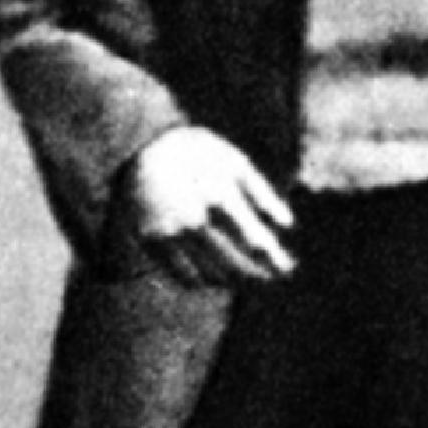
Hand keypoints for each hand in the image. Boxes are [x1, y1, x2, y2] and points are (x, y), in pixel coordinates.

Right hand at [121, 127, 295, 285]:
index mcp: (219, 196)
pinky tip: (218, 277)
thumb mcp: (235, 162)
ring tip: (249, 278)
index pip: (254, 242)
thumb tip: (288, 225)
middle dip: (258, 276)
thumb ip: (263, 194)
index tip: (288, 268)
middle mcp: (193, 219)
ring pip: (210, 275)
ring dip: (234, 281)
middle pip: (234, 265)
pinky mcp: (150, 243)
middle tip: (273, 279)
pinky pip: (183, 276)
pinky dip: (205, 281)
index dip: (274, 260)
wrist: (139, 146)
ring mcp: (169, 234)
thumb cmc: (197, 152)